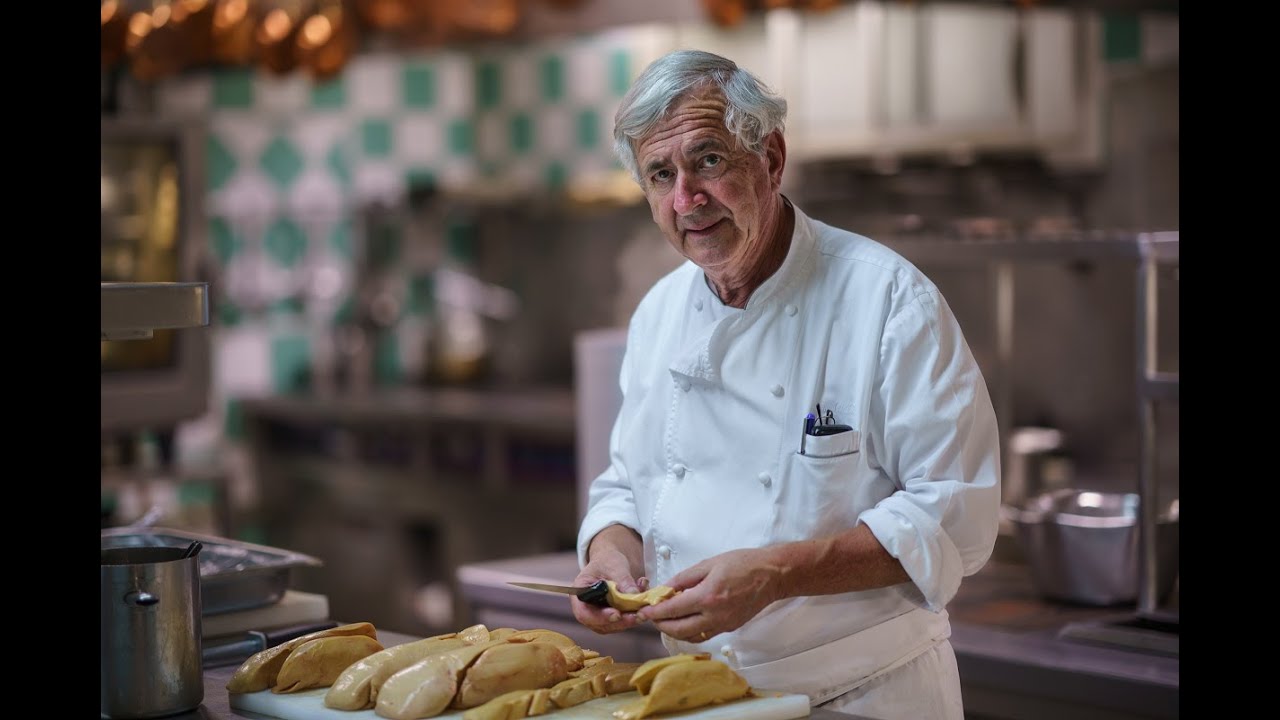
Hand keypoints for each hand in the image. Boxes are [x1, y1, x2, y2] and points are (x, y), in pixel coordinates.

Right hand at [571, 549, 649, 633]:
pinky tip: (642, 605)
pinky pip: (620, 622)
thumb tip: (634, 594)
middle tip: (637, 616)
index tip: (617, 614)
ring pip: (611, 626)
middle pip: (598, 623)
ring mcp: (597, 614)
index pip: (583, 611)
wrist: (611, 562)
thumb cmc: (607, 561)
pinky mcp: (609, 617)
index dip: (599, 617)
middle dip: (619, 622)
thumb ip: (623, 580)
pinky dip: (632, 616)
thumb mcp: (615, 565)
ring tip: (643, 610)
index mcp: (579, 592)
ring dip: (628, 621)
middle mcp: (585, 607)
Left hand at [637, 548, 779, 642]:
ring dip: (675, 631)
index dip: (655, 612)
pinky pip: (704, 634)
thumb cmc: (744, 564)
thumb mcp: (710, 564)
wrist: (771, 576)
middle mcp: (715, 615)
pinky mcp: (730, 628)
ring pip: (691, 637)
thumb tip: (666, 587)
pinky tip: (686, 621)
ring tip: (666, 620)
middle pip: (679, 630)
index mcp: (708, 597)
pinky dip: (691, 631)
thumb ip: (685, 578)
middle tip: (651, 617)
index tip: (644, 611)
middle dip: (661, 625)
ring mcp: (723, 624)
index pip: (673, 610)